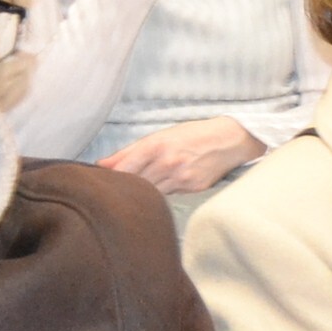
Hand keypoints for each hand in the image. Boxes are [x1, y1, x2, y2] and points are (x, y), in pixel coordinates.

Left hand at [99, 117, 265, 197]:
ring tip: (138, 192)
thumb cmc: (192, 134)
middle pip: (135, 184)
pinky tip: (162, 189)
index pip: (124, 169)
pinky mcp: (193, 189)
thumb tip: (102, 165)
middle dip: (125, 187)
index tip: (102, 183)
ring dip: (143, 193)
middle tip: (117, 191)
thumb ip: (129, 152)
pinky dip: (162, 193)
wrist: (229, 140)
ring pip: (151, 193)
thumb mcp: (160, 136)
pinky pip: (169, 196)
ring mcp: (181, 178)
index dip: (111, 178)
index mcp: (156, 146)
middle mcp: (168, 163)